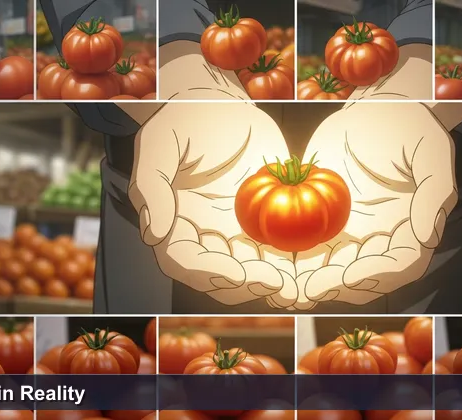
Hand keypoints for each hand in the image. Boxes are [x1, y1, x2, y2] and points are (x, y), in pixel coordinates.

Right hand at [128, 101, 297, 307]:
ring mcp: (232, 233)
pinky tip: (309, 263)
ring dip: (271, 281)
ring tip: (294, 282)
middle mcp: (201, 235)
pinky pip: (275, 250)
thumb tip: (154, 235)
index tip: (237, 273)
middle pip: (220, 275)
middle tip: (275, 282)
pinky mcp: (260, 225)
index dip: (209, 272)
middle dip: (246, 284)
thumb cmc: (184, 119)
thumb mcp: (161, 144)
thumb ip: (152, 188)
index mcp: (173, 223)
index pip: (185, 260)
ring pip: (249, 270)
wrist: (219, 105)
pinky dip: (290, 262)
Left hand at [293, 101, 457, 308]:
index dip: (371, 275)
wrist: (376, 112)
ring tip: (284, 284)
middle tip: (305, 287)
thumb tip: (426, 238)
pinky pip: (306, 249)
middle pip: (359, 277)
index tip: (347, 276)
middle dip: (332, 286)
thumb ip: (433, 195)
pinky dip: (289, 260)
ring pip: (329, 270)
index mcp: (411, 232)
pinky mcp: (324, 228)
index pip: (395, 265)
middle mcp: (381, 242)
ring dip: (307, 281)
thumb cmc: (409, 127)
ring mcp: (352, 238)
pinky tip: (268, 261)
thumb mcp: (430, 151)